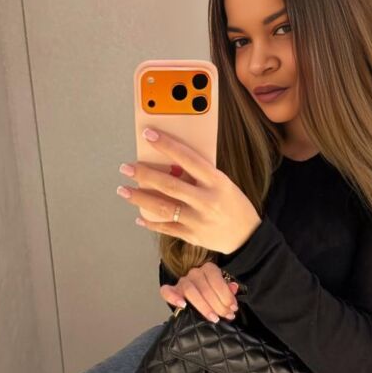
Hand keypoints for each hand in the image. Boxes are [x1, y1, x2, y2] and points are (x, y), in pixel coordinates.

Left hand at [116, 127, 261, 254]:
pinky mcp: (192, 235)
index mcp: (217, 181)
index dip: (167, 146)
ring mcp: (198, 220)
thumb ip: (200, 176)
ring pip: (163, 207)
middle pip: (169, 185)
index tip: (149, 135)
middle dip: (144, 175)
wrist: (247, 237)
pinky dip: (151, 223)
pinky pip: (167, 228)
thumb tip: (169, 164)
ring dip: (140, 198)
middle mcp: (206, 200)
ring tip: (124, 190)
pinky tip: (139, 217)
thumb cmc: (234, 205)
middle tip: (126, 167)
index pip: (188, 158)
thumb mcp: (224, 184)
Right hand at [161, 262, 239, 322]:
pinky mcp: (172, 290)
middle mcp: (195, 272)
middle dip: (218, 304)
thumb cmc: (214, 294)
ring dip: (203, 306)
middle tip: (226, 316)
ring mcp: (182, 281)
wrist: (201, 298)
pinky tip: (182, 305)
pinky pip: (167, 291)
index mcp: (209, 269)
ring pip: (190, 291)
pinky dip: (173, 297)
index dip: (226, 295)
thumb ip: (228, 290)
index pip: (216, 279)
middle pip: (205, 288)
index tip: (233, 308)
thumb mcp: (223, 291)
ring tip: (213, 318)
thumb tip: (233, 288)